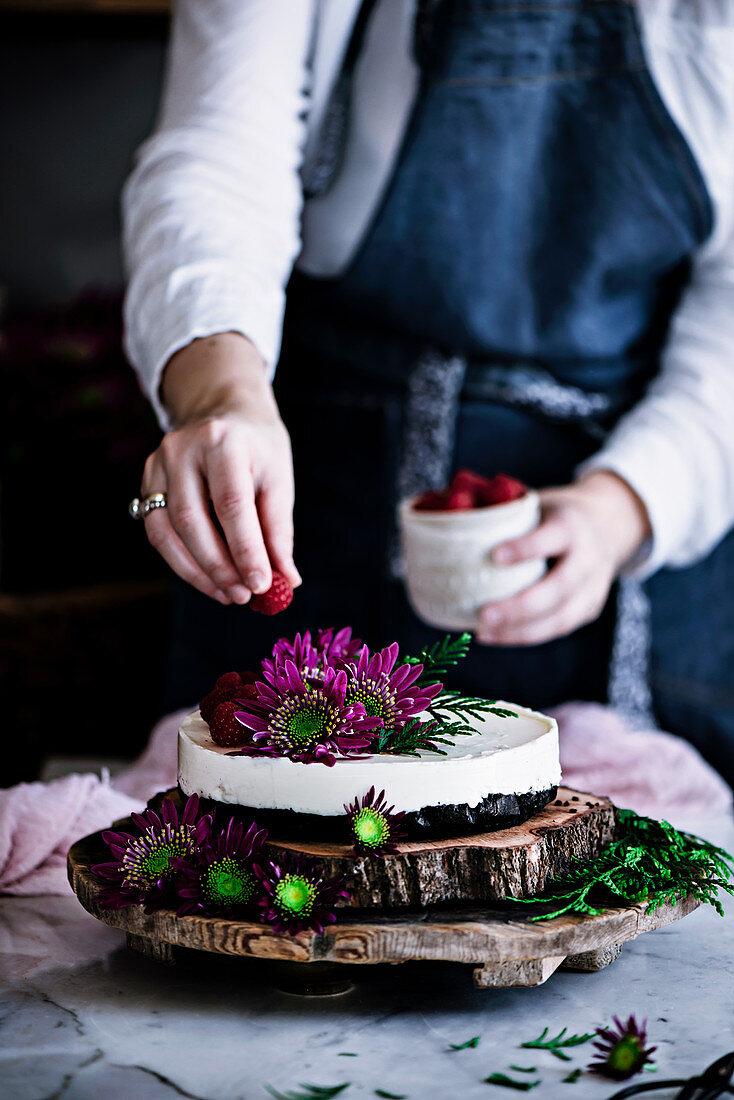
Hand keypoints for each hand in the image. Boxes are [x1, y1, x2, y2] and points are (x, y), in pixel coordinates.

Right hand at [140, 332, 300, 604]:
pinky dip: (183, 563)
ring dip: (199, 572)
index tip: (262, 585)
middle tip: (244, 596)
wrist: (223, 411)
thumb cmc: (257, 449)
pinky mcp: (145, 482)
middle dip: (220, 566)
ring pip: (168, 531)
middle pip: (193, 520)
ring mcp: (157, 465)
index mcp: (223, 440)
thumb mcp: (278, 479)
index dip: (246, 549)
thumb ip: (279, 531)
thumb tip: (288, 581)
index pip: (231, 503)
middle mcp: (182, 449)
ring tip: (230, 595)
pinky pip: (158, 533)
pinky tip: (209, 580)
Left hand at [476, 471, 650, 645]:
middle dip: (521, 606)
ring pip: (560, 617)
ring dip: (519, 630)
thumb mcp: (540, 502)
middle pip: (560, 588)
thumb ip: (507, 512)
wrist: (609, 523)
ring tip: (483, 632)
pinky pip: (557, 628)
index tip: (495, 555)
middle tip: (484, 614)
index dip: (527, 548)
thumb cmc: (556, 513)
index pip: (553, 537)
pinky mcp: (589, 608)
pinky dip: (524, 635)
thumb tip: (447, 513)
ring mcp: (594, 587)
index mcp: (573, 524)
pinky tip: (494, 636)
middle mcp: (589, 558)